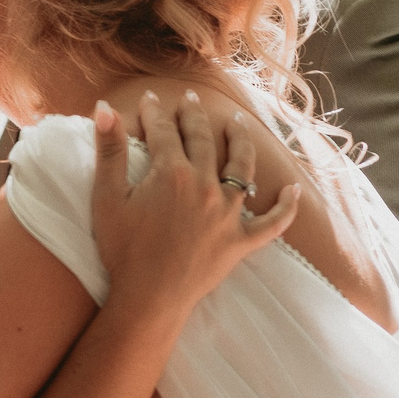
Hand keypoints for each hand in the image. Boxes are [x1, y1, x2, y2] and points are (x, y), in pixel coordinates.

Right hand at [89, 93, 298, 314]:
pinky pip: (271, 222)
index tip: (152, 100)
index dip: (156, 113)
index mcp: (172, 173)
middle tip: (192, 100)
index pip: (165, 131)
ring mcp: (227, 214)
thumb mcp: (107, 197)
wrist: (149, 298)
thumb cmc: (123, 250)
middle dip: (195, 116)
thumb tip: (105, 107)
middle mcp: (206, 186)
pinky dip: (285, 207)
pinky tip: (293, 190)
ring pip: (241, 168)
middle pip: (203, 140)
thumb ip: (108, 150)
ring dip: (240, 142)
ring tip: (238, 124)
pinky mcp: (240, 241)